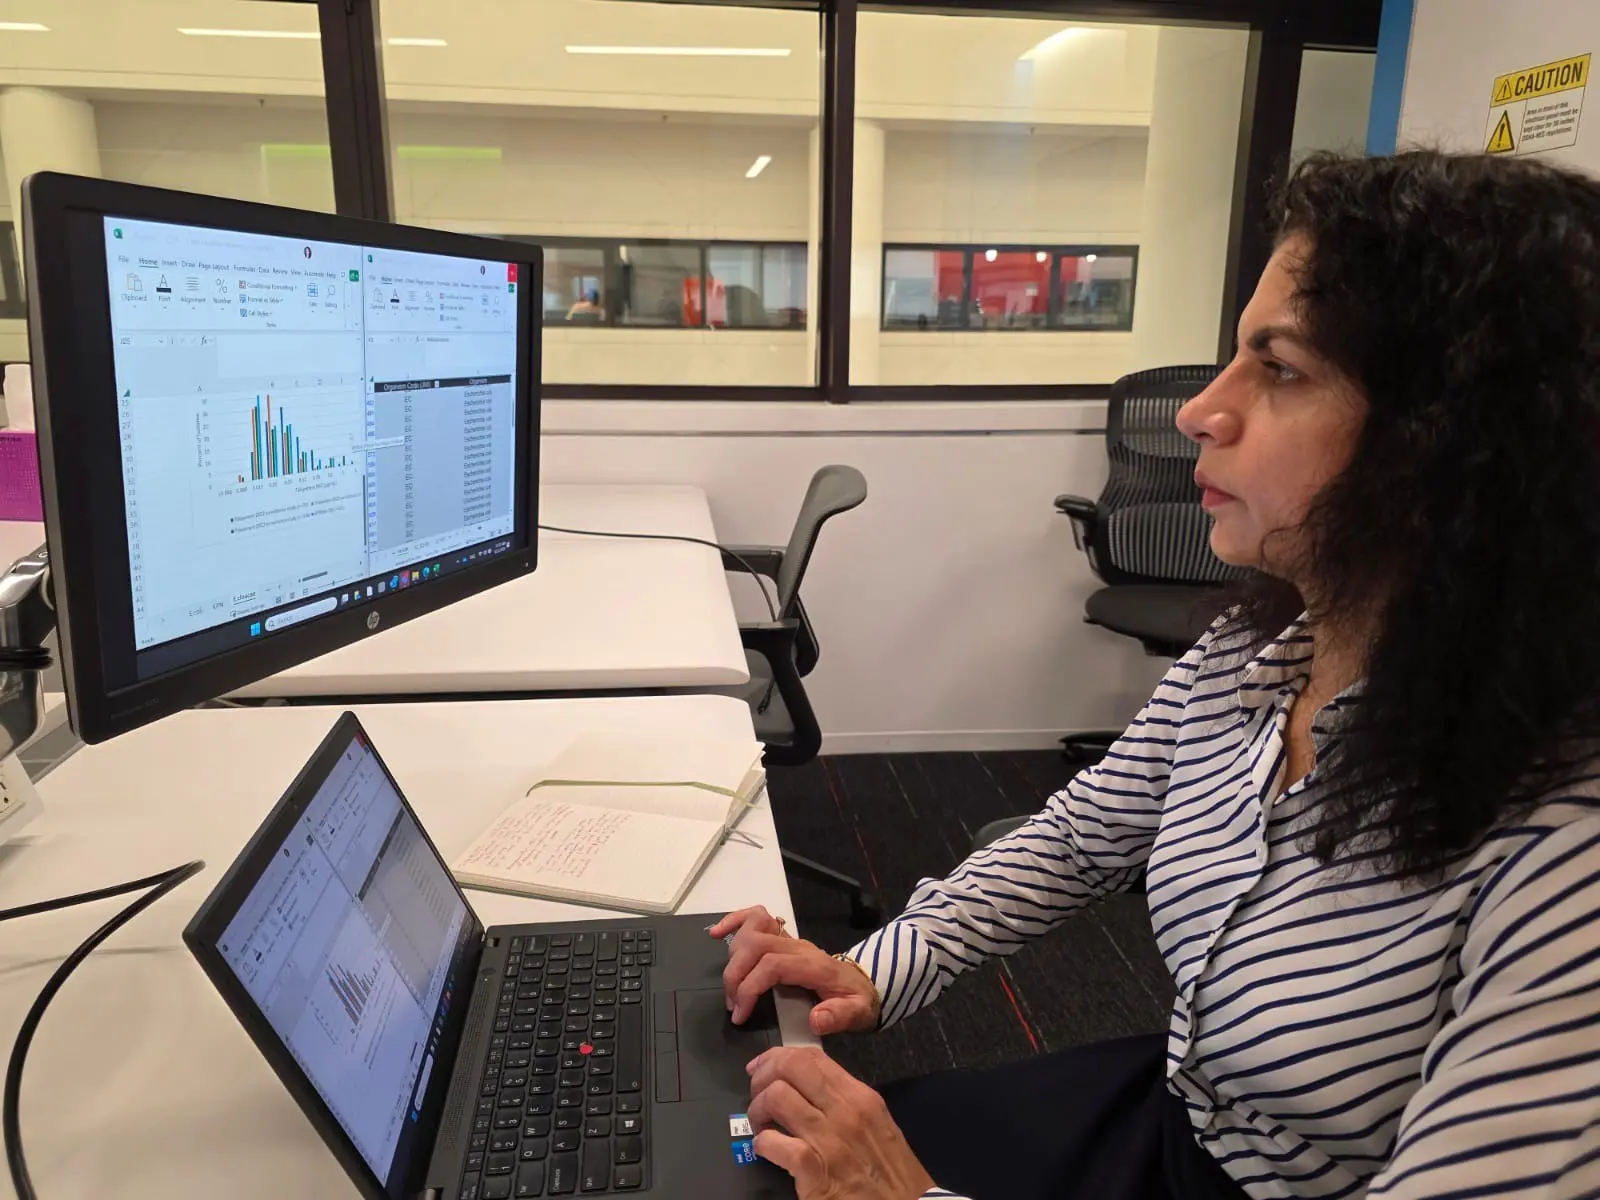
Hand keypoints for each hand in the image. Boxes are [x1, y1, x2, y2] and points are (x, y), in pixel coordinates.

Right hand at [710, 906, 879, 1036]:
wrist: (865, 985)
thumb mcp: (856, 1014)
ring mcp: (789, 939)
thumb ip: (838, 1017)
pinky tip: (717, 933)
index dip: (749, 988)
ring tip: (731, 991)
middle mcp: (798, 947)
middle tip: (732, 1007)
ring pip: (752, 932)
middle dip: (735, 977)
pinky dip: (734, 921)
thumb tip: (815, 1020)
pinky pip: (756, 917)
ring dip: (733, 959)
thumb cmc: (856, 1001)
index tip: (740, 1014)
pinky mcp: (782, 937)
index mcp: (813, 965)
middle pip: (755, 946)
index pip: (772, 965)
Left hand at [746, 1046, 934, 1199]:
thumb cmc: (889, 1168)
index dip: (779, 1055)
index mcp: (859, 1096)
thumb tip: (806, 1083)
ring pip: (776, 1098)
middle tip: (757, 1091)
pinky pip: (774, 1143)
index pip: (811, 1057)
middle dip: (763, 1075)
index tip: (764, 1065)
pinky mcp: (814, 1172)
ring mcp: (828, 1141)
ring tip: (761, 1123)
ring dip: (758, 1109)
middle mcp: (844, 1112)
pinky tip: (766, 1149)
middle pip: (790, 1068)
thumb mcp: (875, 1121)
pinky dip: (762, 1143)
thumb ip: (843, 1099)